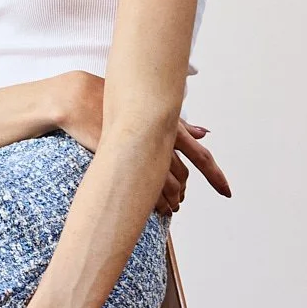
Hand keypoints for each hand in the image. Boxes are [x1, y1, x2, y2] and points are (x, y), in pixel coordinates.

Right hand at [54, 74, 231, 214]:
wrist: (79, 99)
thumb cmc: (116, 102)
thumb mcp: (152, 110)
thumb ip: (181, 126)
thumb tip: (205, 132)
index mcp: (170, 128)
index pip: (200, 156)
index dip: (216, 176)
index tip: (227, 192)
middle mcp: (159, 141)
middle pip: (181, 177)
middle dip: (183, 193)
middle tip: (181, 202)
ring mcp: (140, 154)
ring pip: (163, 186)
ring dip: (169, 200)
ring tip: (168, 207)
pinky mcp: (121, 162)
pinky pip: (141, 190)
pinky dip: (151, 202)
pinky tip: (151, 206)